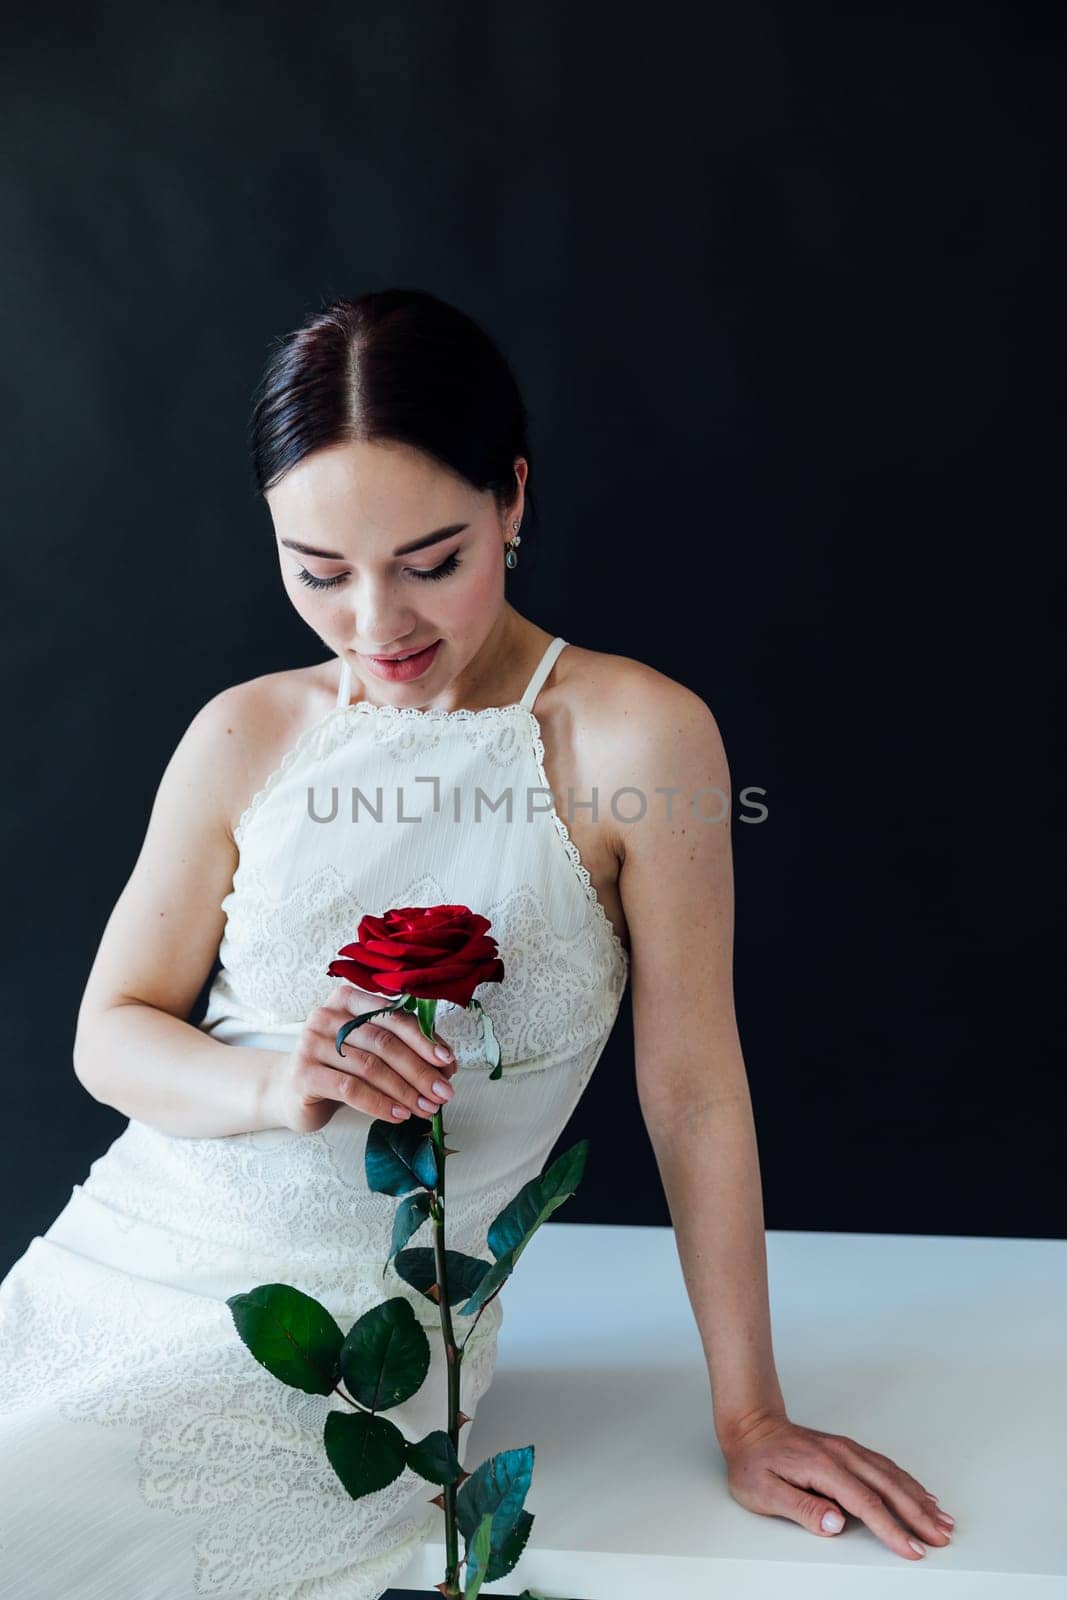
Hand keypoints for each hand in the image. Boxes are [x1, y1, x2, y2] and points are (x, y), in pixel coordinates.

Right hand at [267, 984, 457, 1134]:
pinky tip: (399, 1115)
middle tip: (443, 1093)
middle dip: (420, 1071)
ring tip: (426, 1109)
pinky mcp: (304, 1073)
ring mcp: (311, 1043)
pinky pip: (350, 1089)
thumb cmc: (339, 1068)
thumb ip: (403, 1049)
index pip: (394, 1017)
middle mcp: (327, 1015)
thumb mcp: (370, 1051)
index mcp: (349, 999)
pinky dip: (380, 1104)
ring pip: (370, 1067)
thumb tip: (446, 1065)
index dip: (424, 1040)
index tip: (448, 1062)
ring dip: (405, 1091)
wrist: (290, 1091)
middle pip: (384, 1043)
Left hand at [719, 1407, 955, 1560]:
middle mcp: (841, 1455)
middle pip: (888, 1488)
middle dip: (918, 1515)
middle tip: (942, 1539)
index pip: (865, 1503)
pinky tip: (922, 1495)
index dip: (891, 1529)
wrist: (750, 1426)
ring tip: (943, 1521)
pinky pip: (885, 1466)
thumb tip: (835, 1524)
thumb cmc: (753, 1462)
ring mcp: (847, 1450)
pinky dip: (908, 1483)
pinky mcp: (849, 1451)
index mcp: (823, 1467)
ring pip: (892, 1475)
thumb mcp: (763, 1491)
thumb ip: (801, 1507)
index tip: (913, 1549)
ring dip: (919, 1499)